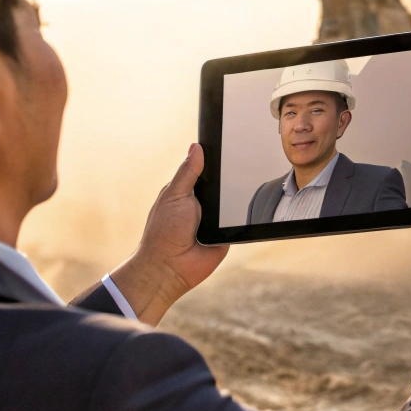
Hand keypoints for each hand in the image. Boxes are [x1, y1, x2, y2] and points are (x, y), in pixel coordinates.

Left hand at [107, 144, 227, 324]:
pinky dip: (242, 217)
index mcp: (187, 191)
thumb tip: (196, 147)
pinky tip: (246, 210)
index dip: (214, 159)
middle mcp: (202, 204)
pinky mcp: (227, 234)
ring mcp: (216, 219)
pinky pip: (240, 221)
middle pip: (222, 184)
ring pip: (233, 201)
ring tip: (241, 191)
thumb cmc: (164, 231)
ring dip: (235, 199)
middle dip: (229, 178)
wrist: (170, 267)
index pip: (204, 170)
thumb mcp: (174, 195)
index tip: (228, 143)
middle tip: (240, 167)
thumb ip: (187, 172)